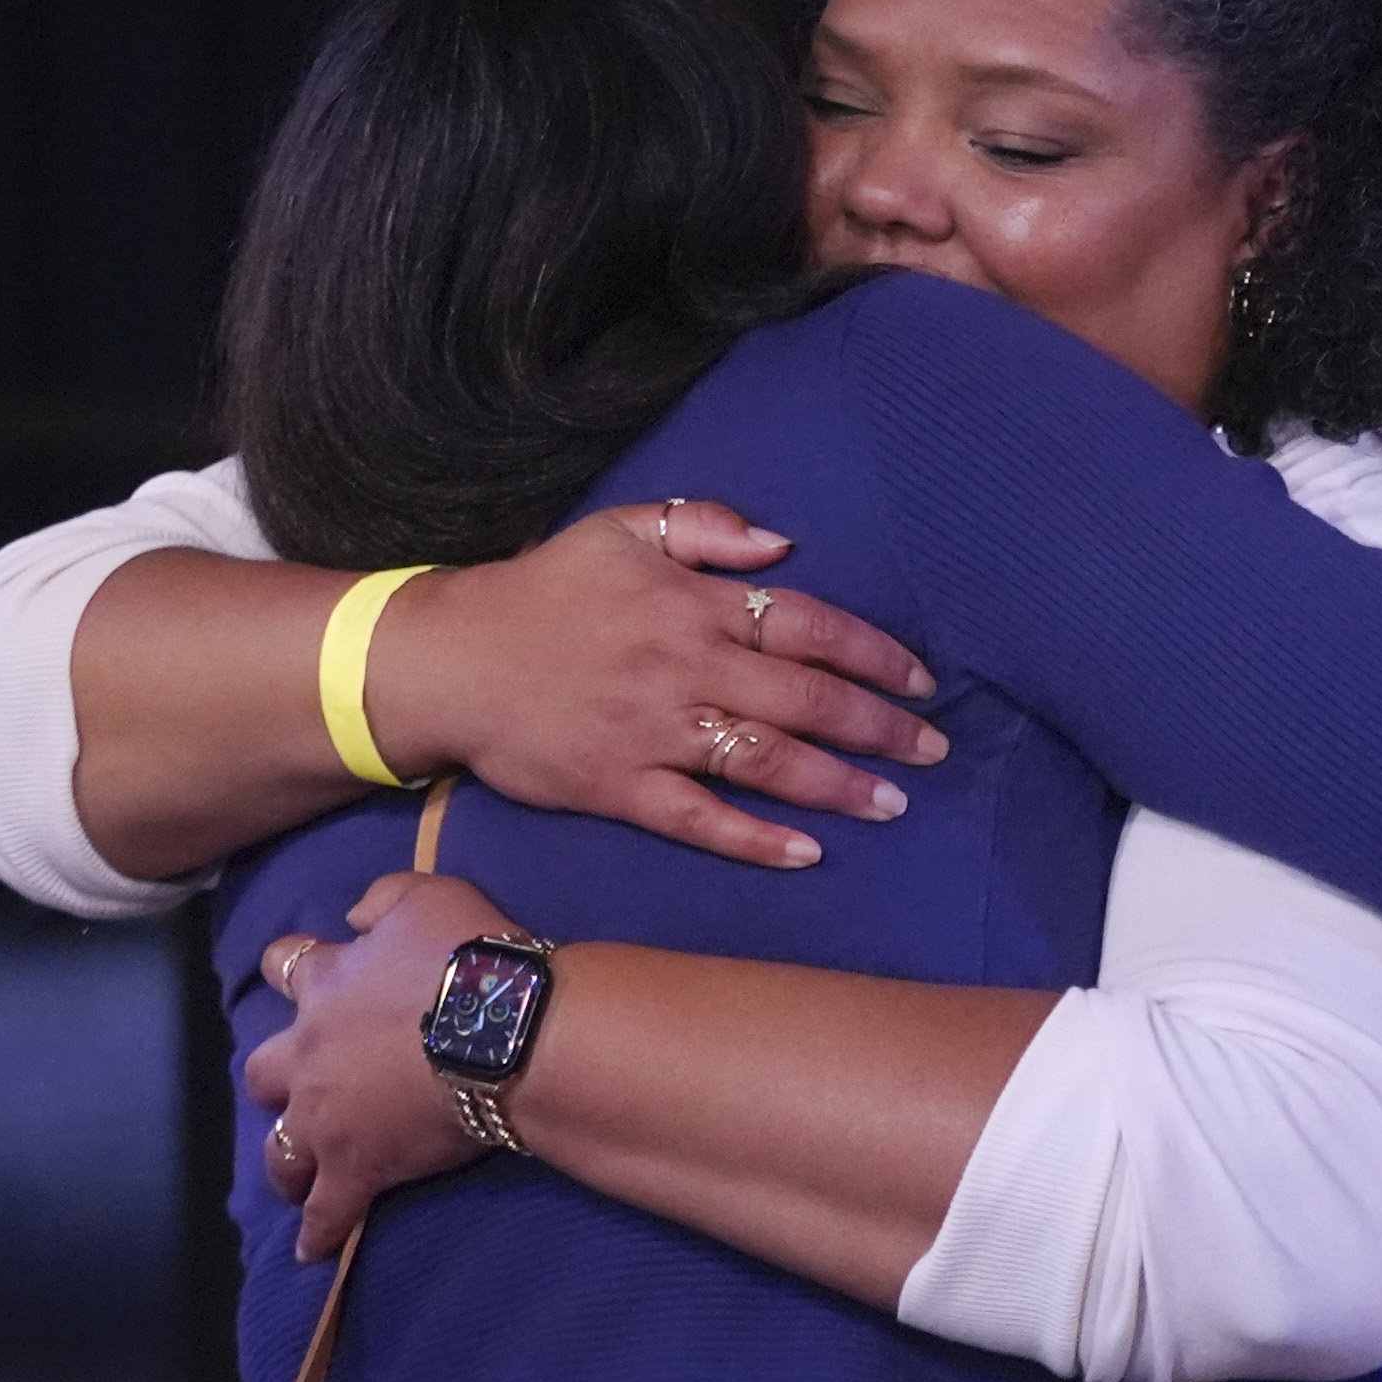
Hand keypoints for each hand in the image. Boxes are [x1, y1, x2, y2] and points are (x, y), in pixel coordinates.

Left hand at [242, 874, 522, 1256]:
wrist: (504, 1029)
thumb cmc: (471, 956)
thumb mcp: (429, 894)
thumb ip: (381, 899)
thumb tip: (352, 916)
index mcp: (326, 985)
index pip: (287, 967)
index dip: (295, 968)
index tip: (302, 971)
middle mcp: (309, 1054)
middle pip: (264, 1071)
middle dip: (275, 1078)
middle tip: (299, 1084)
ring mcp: (326, 1117)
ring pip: (280, 1148)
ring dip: (285, 1158)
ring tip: (295, 1174)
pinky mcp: (356, 1167)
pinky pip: (328, 1210)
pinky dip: (319, 1231)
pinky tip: (313, 1249)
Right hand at [376, 502, 946, 869]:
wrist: (447, 659)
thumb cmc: (542, 591)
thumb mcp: (621, 530)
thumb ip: (707, 528)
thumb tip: (785, 544)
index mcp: (695, 606)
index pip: (811, 627)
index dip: (875, 655)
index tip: (922, 681)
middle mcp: (686, 669)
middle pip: (806, 701)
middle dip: (880, 728)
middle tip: (934, 750)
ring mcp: (653, 732)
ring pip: (765, 762)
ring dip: (838, 785)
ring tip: (894, 803)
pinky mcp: (617, 787)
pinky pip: (698, 819)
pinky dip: (754, 838)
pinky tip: (806, 853)